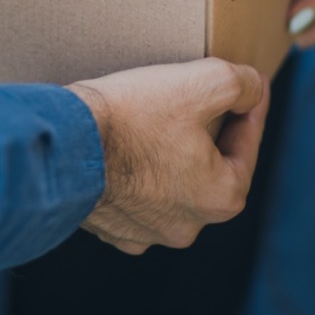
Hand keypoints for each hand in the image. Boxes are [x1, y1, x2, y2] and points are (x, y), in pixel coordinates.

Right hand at [66, 58, 268, 254]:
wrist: (61, 144)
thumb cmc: (132, 115)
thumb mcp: (203, 81)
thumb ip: (242, 83)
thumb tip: (253, 88)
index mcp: (221, 196)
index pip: (247, 143)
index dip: (249, 106)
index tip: (247, 85)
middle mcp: (188, 225)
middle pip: (209, 167)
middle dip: (206, 134)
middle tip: (193, 100)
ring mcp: (146, 232)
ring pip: (170, 185)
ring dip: (167, 157)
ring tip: (153, 122)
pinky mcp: (110, 228)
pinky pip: (132, 198)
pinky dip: (132, 176)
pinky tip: (122, 151)